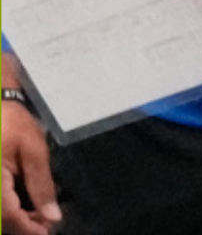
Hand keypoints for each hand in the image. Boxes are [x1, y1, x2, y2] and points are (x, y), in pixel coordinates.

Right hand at [3, 57, 59, 234]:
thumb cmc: (12, 121)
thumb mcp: (33, 151)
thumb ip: (41, 186)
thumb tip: (51, 216)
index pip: (7, 216)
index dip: (28, 228)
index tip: (48, 231)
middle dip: (21, 225)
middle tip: (45, 224)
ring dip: (12, 218)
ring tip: (35, 216)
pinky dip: (5, 207)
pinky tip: (20, 206)